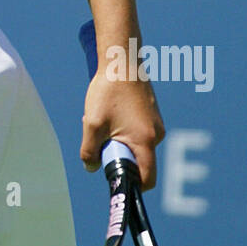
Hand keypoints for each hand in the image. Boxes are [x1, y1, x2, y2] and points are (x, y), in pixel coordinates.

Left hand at [80, 68, 164, 189]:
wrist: (121, 60)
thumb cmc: (108, 91)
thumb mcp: (92, 124)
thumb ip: (89, 151)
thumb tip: (91, 168)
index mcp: (146, 141)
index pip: (147, 178)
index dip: (131, 184)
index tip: (114, 177)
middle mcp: (157, 135)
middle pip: (139, 161)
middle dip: (118, 156)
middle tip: (101, 140)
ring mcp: (156, 124)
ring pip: (136, 145)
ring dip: (118, 140)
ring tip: (103, 121)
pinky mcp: (151, 115)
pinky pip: (138, 132)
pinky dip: (123, 129)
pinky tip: (110, 112)